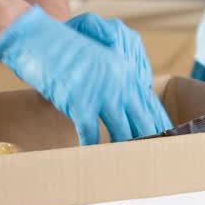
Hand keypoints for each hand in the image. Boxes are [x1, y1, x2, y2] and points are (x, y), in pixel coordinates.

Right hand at [0, 6, 173, 144]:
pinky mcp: (80, 102)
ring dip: (124, 151)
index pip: (149, 104)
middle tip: (156, 161)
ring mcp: (101, 93)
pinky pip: (90, 134)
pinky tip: (93, 160)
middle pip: (142, 121)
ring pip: (122, 132)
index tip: (169, 140)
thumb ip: (114, 78)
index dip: (159, 124)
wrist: (36, 36)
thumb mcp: (97, 60)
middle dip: (149, 142)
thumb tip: (125, 100)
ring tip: (130, 168)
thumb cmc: (63, 47)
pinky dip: (91, 149)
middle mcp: (119, 83)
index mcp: (126, 71)